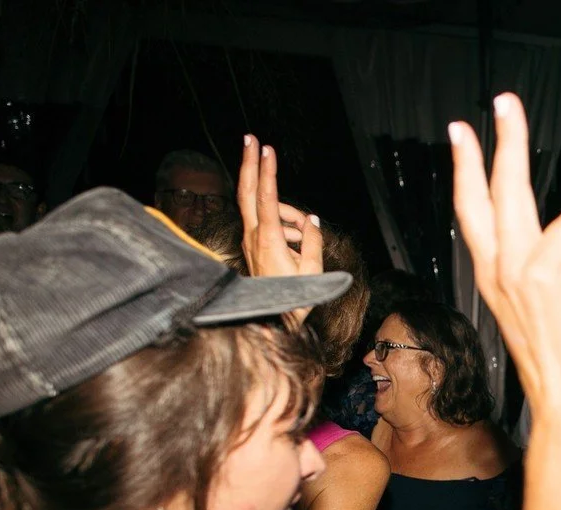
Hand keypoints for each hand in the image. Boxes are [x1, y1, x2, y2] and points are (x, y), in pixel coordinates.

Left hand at [238, 134, 322, 326]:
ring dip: (285, 211)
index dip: (267, 172)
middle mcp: (253, 236)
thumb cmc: (294, 298)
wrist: (273, 320)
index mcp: (268, 240)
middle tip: (250, 138)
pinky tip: (298, 243)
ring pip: (264, 209)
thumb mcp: (312, 272)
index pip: (266, 198)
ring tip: (305, 238)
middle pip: (247, 191)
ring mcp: (250, 239)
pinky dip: (283, 223)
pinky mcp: (252, 244)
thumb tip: (311, 221)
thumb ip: (313, 242)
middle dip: (250, 163)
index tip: (267, 149)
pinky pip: (267, 223)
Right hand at [451, 94, 560, 422]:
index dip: (467, 166)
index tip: (463, 131)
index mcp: (495, 276)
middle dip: (506, 139)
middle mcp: (508, 269)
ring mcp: (536, 273)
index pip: (472, 209)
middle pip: (505, 187)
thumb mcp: (531, 310)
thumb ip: (534, 269)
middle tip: (505, 104)